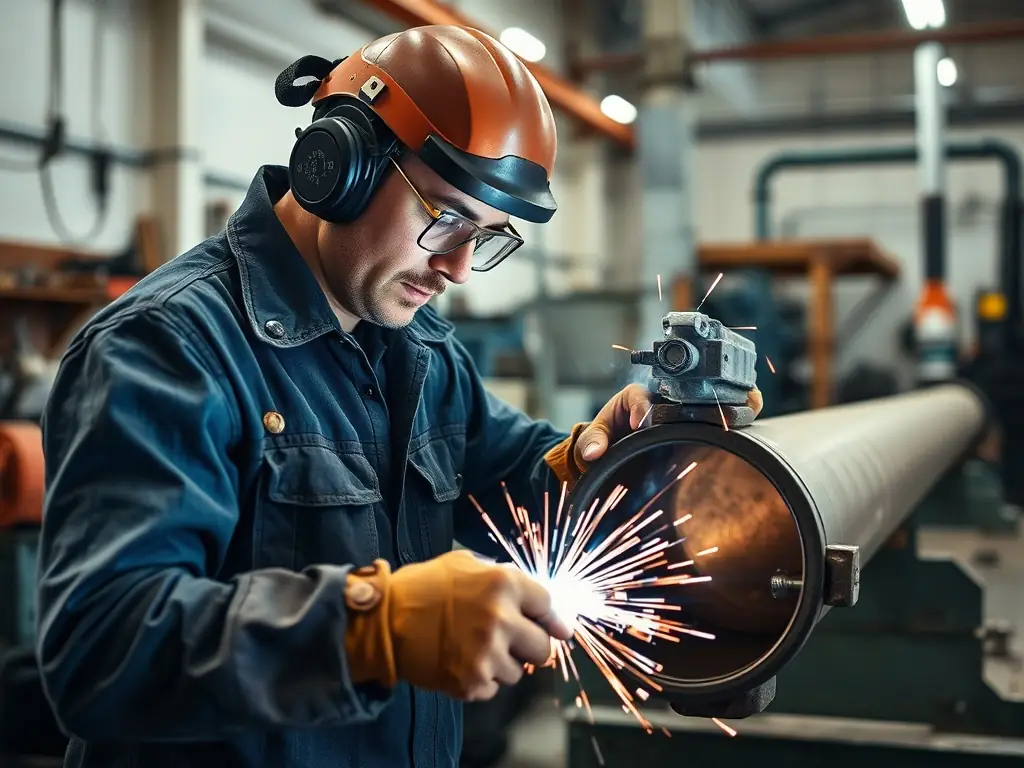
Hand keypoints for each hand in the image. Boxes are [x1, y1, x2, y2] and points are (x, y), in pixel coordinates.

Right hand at [344, 550, 572, 701]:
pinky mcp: (473, 682)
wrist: (384, 621)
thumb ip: (501, 576)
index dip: (552, 618)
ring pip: (519, 672)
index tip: (558, 628)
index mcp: (503, 584)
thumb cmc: (423, 587)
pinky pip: (494, 688)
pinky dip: (482, 680)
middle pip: (543, 646)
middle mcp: (501, 619)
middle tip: (509, 641)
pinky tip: (461, 662)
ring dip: (503, 664)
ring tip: (475, 649)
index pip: (548, 605)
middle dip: (529, 645)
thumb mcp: (464, 564)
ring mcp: (488, 654)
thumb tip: (535, 598)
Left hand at [574, 384, 763, 465]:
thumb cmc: (609, 437)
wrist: (618, 448)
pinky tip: (753, 413)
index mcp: (636, 396)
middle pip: (686, 386)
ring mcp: (683, 409)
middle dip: (701, 393)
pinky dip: (740, 409)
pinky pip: (721, 412)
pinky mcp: (697, 422)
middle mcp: (663, 397)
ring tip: (747, 404)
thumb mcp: (596, 437)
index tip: (640, 424)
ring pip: (710, 395)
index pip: (640, 396)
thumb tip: (593, 453)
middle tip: (714, 408)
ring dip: (729, 398)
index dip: (642, 409)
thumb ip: (592, 441)